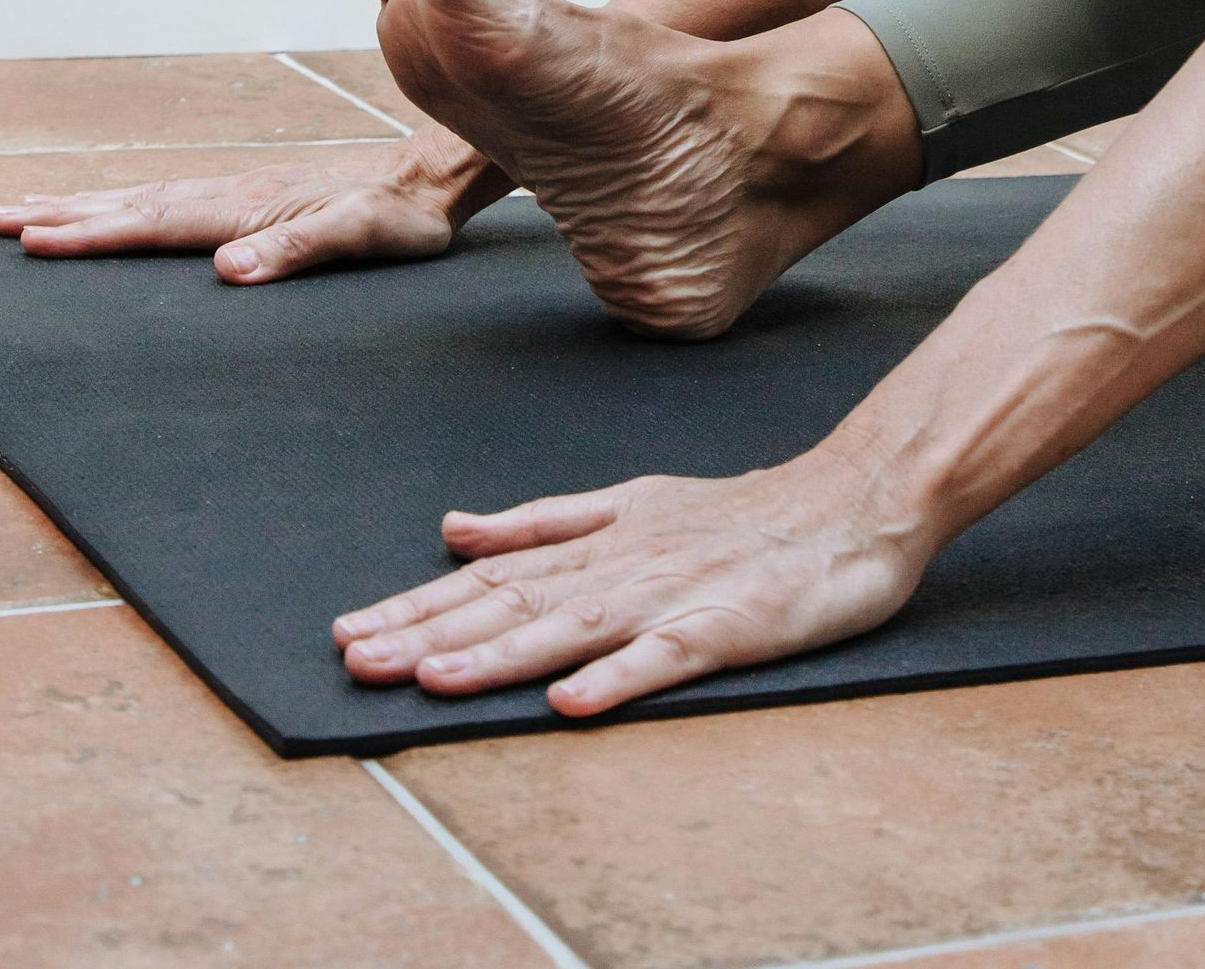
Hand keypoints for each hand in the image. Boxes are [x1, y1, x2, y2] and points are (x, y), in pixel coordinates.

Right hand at [0, 146, 466, 283]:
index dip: (92, 236)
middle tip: (0, 220)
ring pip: (152, 198)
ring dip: (91, 206)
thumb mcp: (360, 237)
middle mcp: (237, 194)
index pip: (156, 225)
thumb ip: (296, 251)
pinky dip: (133, 203)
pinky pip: (178, 200)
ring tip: (35, 210)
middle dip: (68, 216)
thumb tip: (227, 269)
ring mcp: (246, 192)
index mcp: (249, 208)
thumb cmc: (404, 215)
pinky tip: (124, 209)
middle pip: (137, 206)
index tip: (32, 239)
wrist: (436, 176)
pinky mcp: (260, 196)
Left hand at [331, 446, 931, 715]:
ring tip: (432, 680)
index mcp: (600, 539)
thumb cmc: (742, 515)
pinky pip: (667, 656)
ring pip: (573, 627)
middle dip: (429, 634)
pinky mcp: (728, 626)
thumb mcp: (633, 502)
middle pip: (515, 601)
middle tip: (357, 661)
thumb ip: (545, 520)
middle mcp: (624, 564)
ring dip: (499, 656)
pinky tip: (572, 703)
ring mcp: (675, 594)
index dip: (419, 605)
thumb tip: (456, 528)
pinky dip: (618, 678)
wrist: (854, 503)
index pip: (494, 575)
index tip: (351, 632)